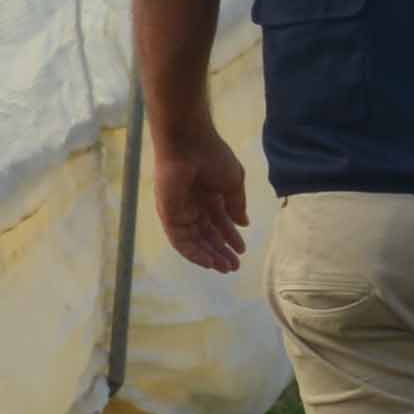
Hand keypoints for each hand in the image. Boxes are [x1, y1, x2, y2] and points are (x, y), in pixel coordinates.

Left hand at [151, 127, 248, 276]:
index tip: (242, 250)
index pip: (220, 223)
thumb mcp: (234, 182)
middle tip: (234, 267)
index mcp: (210, 196)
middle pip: (207, 235)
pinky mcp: (169, 217)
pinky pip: (180, 240)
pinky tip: (208, 261)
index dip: (231, 237)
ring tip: (224, 268)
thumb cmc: (213, 158)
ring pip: (194, 241)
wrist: (189, 145)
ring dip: (208, 256)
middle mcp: (194, 207)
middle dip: (221, 251)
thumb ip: (237, 205)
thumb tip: (244, 223)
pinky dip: (193, 253)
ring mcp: (180, 212)